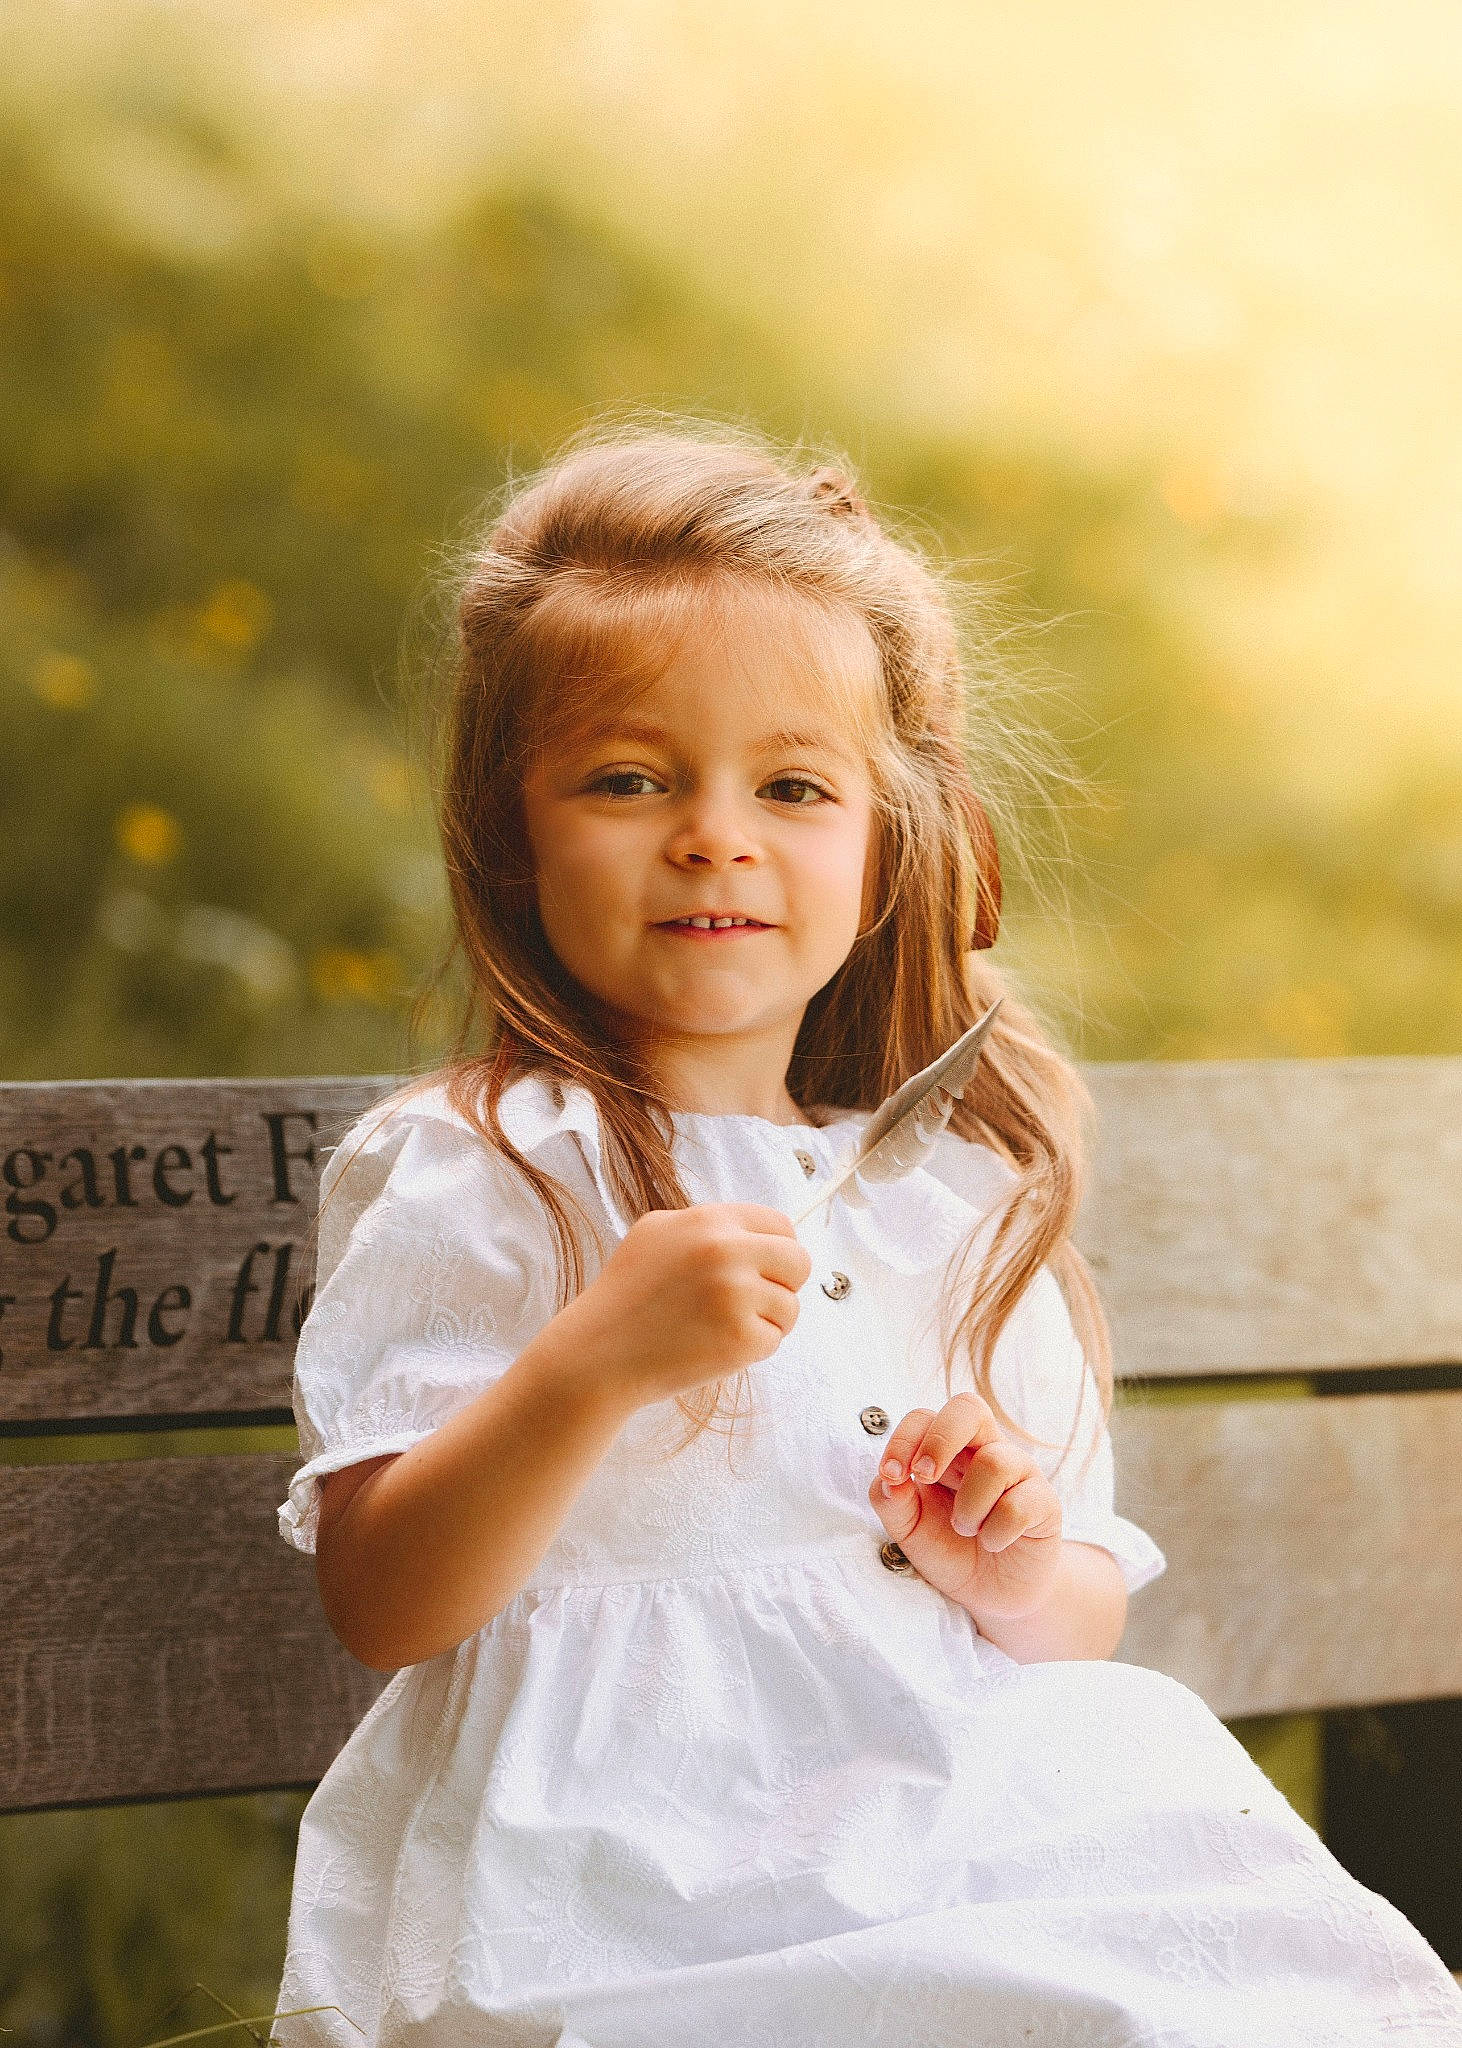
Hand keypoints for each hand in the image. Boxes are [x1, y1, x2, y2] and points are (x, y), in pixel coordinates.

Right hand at [574, 1203, 812, 1409]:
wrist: (597, 1354)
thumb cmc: (628, 1295)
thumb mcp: (656, 1233)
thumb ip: (708, 1225)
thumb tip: (762, 1233)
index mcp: (708, 1221)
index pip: (781, 1225)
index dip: (778, 1249)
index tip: (764, 1268)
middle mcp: (726, 1251)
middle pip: (799, 1261)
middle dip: (783, 1283)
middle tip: (752, 1301)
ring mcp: (736, 1295)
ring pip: (790, 1306)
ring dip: (767, 1320)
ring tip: (720, 1327)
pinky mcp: (741, 1338)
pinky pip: (774, 1339)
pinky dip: (752, 1349)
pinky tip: (714, 1347)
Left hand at [867, 1391, 1063, 1620]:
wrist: (990, 1594)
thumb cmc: (949, 1549)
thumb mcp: (908, 1529)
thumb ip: (892, 1501)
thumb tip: (888, 1479)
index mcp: (948, 1450)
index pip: (925, 1418)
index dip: (904, 1439)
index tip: (889, 1475)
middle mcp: (985, 1450)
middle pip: (969, 1408)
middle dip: (940, 1439)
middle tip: (923, 1476)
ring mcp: (1019, 1473)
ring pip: (994, 1461)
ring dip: (969, 1505)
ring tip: (966, 1529)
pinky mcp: (1045, 1503)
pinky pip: (1018, 1506)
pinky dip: (995, 1532)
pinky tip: (993, 1543)